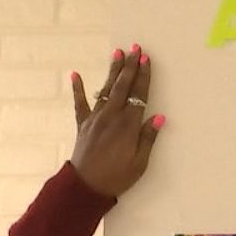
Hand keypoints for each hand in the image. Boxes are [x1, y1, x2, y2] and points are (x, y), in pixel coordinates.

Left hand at [68, 44, 162, 197]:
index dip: (144, 77)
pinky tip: (75, 74)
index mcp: (128, 125)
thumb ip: (148, 138)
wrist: (85, 187)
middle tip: (136, 48)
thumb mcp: (140, 163)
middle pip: (123, 86)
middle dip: (130, 66)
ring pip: (106, 89)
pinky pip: (80, 103)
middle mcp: (112, 116)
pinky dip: (78, 89)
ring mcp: (96, 118)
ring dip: (112, 71)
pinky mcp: (83, 124)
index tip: (147, 59)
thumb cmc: (117, 177)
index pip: (139, 95)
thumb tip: (159, 117)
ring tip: (117, 53)